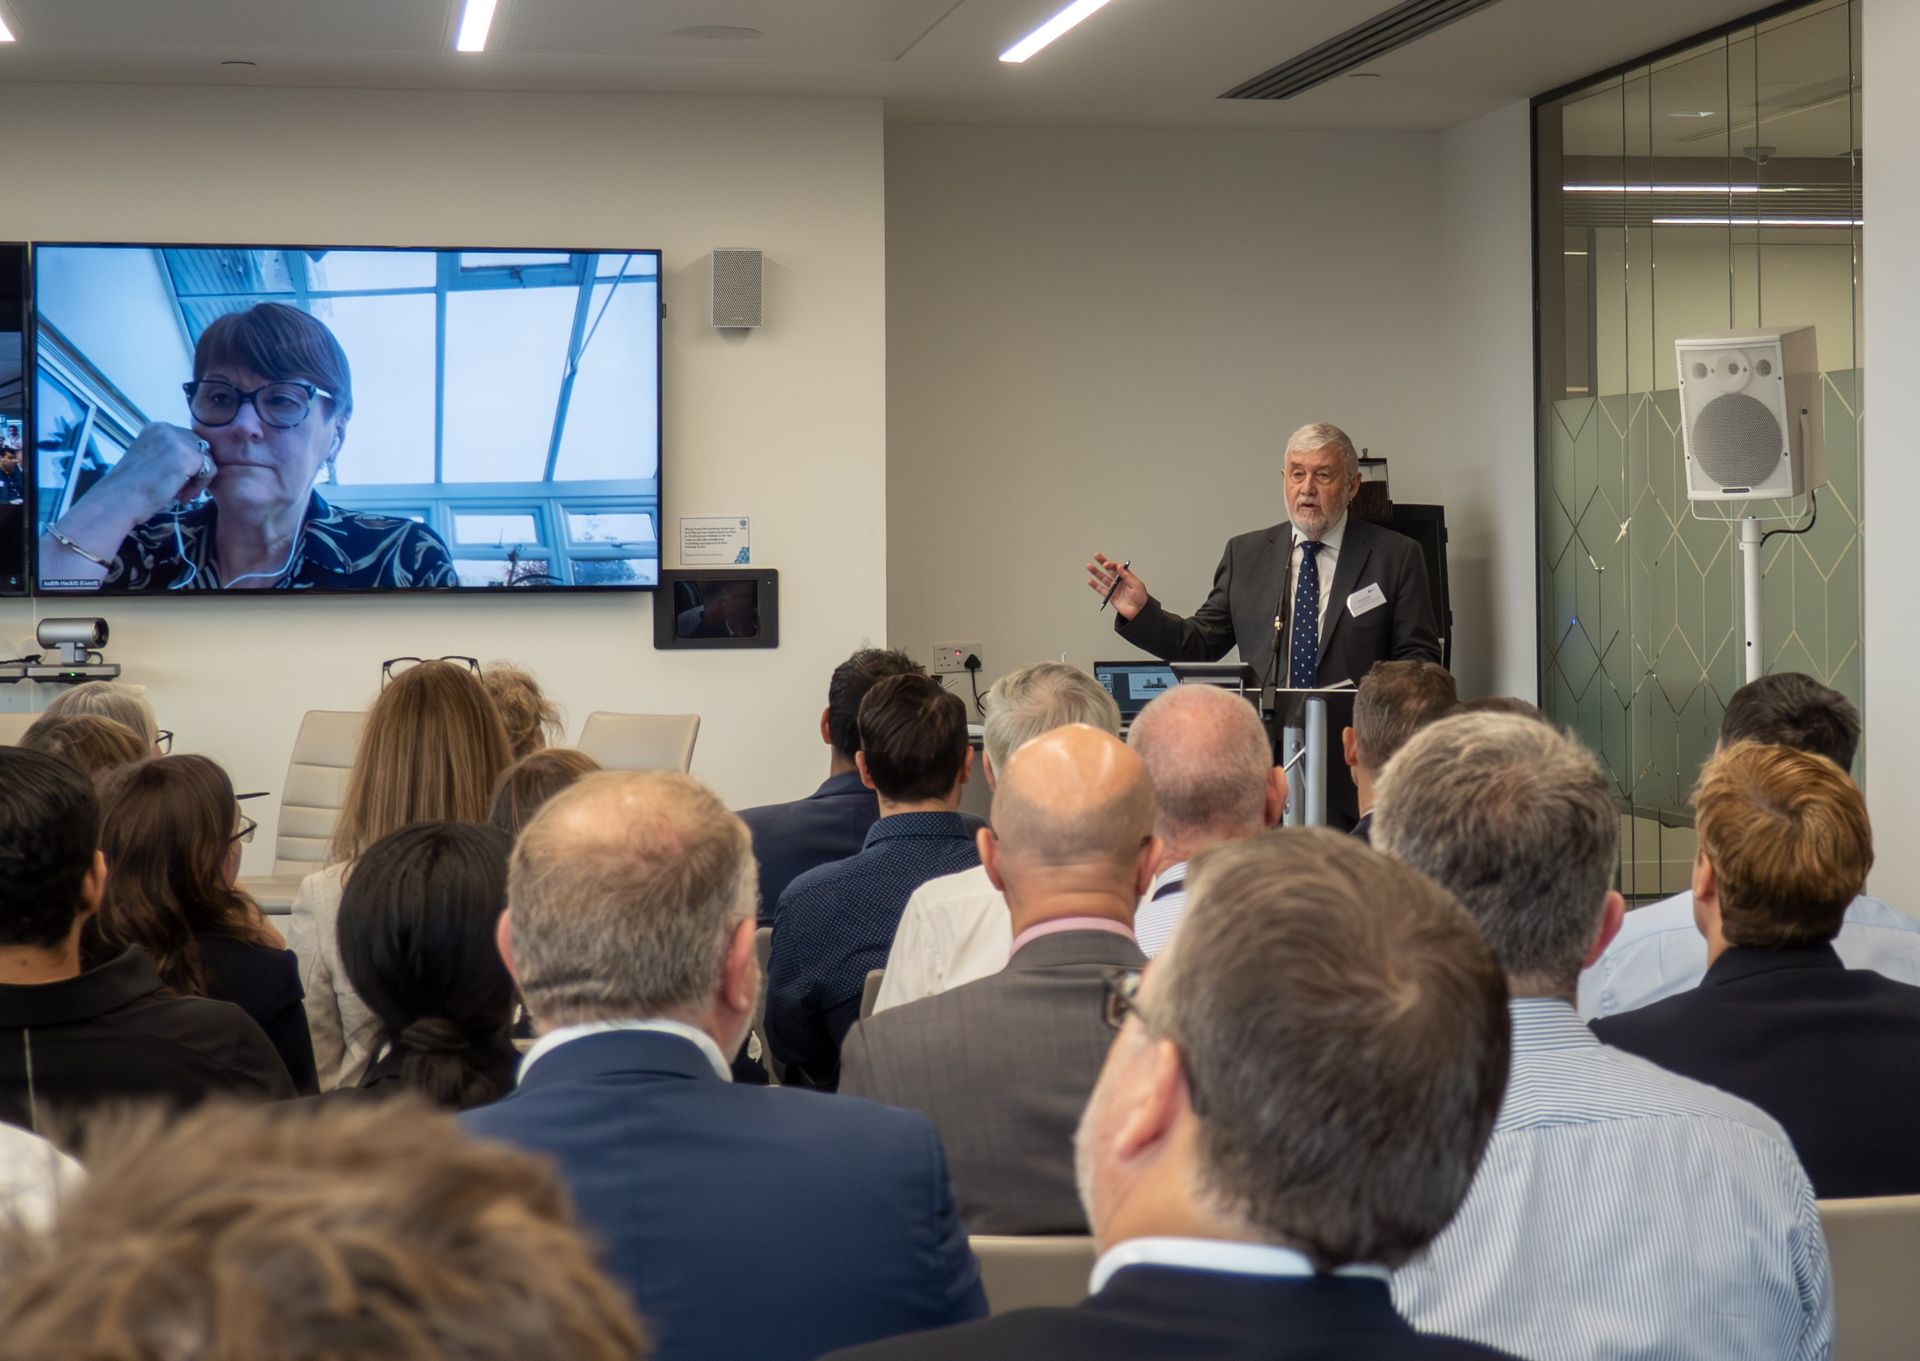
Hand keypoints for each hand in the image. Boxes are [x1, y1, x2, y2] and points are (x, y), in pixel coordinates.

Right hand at [88, 422, 217, 517]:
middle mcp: (166, 429)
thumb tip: (196, 461)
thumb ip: (170, 455)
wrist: (119, 500)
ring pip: (207, 459)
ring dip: (197, 480)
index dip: (187, 464)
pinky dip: (200, 486)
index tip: (173, 480)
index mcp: (156, 428)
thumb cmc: (133, 488)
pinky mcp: (187, 455)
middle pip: (201, 448)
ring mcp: (177, 440)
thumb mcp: (152, 461)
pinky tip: (182, 495)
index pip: (189, 441)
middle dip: (195, 471)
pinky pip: (210, 470)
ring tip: (179, 493)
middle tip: (178, 489)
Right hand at [1085, 552, 1146, 619]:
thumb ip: (1127, 576)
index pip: (1117, 567)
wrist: (1139, 611)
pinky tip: (1090, 581)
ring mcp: (1114, 588)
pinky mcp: (1110, 596)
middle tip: (1096, 555)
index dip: (1111, 564)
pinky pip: (1101, 590)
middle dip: (1102, 562)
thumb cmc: (1141, 598)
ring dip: (1096, 572)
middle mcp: (1119, 581)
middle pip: (1109, 570)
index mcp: (1127, 576)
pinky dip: (1095, 585)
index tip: (1106, 564)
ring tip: (1089, 566)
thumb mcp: (1137, 585)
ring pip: (1103, 578)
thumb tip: (1119, 567)